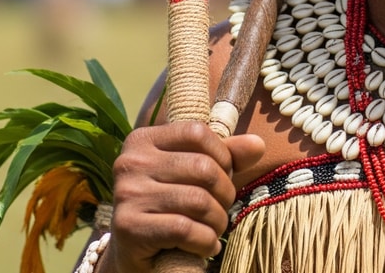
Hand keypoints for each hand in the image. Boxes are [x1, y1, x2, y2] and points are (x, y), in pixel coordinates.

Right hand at [103, 121, 265, 272]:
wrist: (132, 251)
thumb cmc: (169, 206)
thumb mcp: (194, 175)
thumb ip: (225, 156)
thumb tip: (258, 144)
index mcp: (142, 140)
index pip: (197, 133)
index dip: (222, 155)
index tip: (224, 176)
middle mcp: (129, 162)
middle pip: (202, 168)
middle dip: (224, 194)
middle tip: (222, 209)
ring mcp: (126, 194)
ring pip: (197, 201)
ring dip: (217, 221)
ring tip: (215, 229)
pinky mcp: (128, 227)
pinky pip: (185, 229)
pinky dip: (205, 241)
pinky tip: (206, 246)